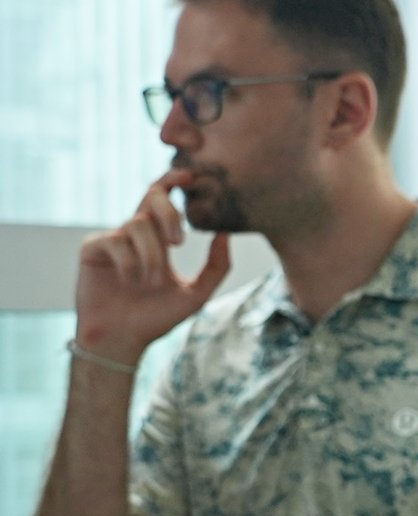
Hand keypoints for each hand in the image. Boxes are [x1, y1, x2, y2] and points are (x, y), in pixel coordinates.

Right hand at [75, 171, 229, 362]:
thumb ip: (217, 265)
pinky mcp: (93, 248)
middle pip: (152, 197)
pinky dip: (129, 262)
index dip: (175, 180)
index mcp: (159, 238)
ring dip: (151, 256)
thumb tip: (227, 232)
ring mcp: (114, 239)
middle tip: (179, 242)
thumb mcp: (197, 293)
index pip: (166, 199)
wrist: (124, 340)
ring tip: (150, 283)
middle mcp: (136, 234)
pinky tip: (128, 281)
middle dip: (169, 213)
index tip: (191, 175)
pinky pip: (115, 241)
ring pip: (138, 225)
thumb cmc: (158, 318)